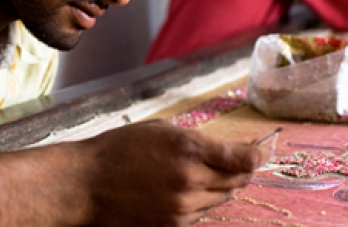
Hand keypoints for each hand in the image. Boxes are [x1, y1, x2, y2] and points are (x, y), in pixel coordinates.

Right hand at [77, 120, 268, 225]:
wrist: (86, 185)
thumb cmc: (118, 151)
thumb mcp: (159, 130)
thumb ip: (195, 141)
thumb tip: (224, 150)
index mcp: (188, 149)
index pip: (242, 158)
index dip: (257, 154)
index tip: (261, 151)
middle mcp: (190, 180)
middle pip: (237, 181)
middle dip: (242, 170)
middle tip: (240, 162)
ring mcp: (182, 207)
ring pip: (221, 199)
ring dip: (221, 187)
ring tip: (205, 175)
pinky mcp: (173, 225)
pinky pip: (201, 214)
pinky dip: (201, 203)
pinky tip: (187, 191)